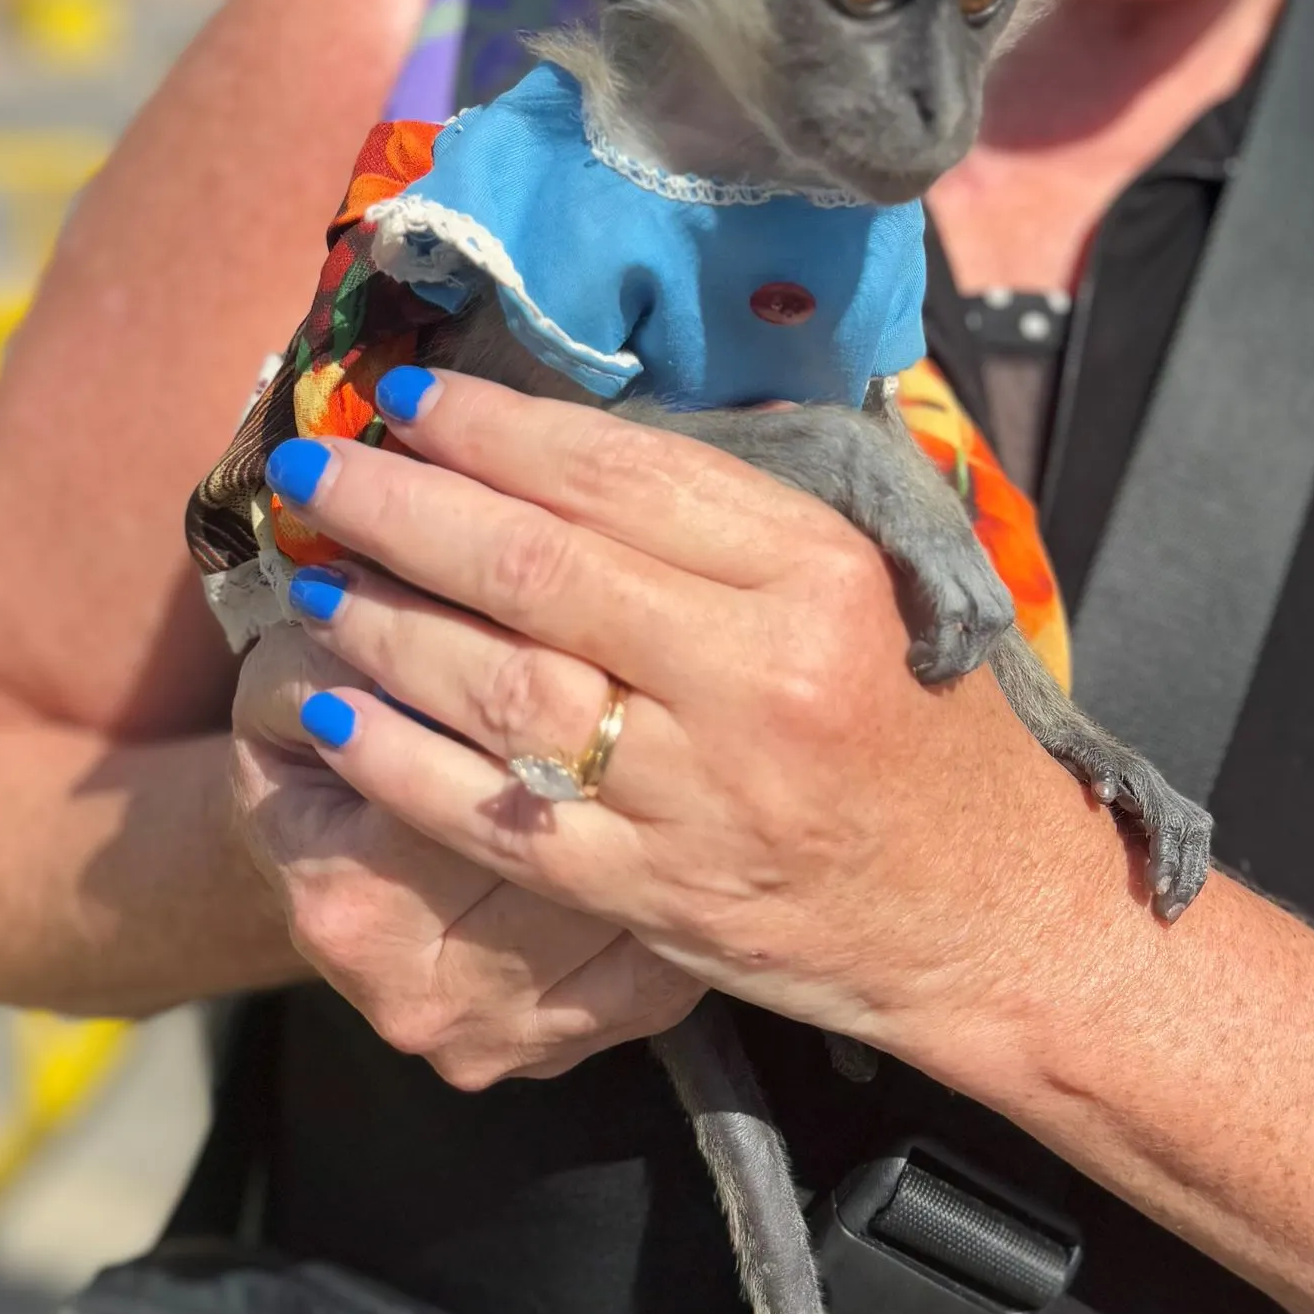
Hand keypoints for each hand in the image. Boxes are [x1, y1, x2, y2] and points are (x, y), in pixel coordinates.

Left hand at [257, 372, 1115, 1063]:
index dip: (497, 431)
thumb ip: (750, 516)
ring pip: (500, 688)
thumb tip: (584, 440)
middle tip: (319, 465)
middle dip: (404, 508)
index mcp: (820, 576)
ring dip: (383, 625)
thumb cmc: (938, 736)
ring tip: (312, 576)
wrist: (1001, 917)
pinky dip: (401, 763)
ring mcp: (702, 796)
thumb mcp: (882, 588)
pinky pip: (498, 817)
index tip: (413, 396)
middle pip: (537, 570)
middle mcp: (760, 677)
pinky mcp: (657, 897)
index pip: (624, 479)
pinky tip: (335, 717)